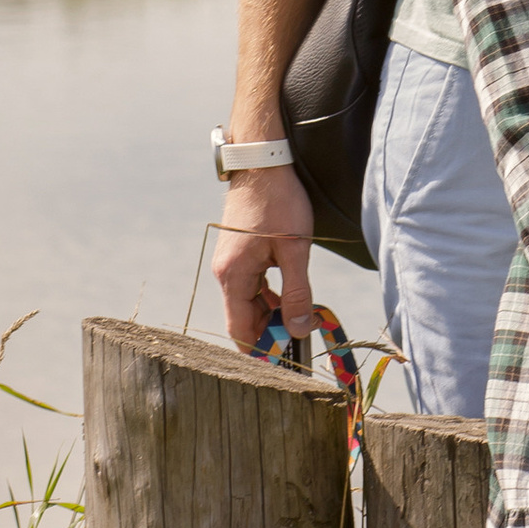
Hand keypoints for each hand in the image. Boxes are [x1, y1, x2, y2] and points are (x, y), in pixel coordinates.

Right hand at [213, 158, 315, 353]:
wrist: (264, 163)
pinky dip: (271, 297)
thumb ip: (296, 292)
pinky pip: (254, 286)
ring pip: (250, 302)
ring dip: (273, 314)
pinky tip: (292, 298)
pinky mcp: (241, 253)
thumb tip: (297, 330)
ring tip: (302, 322)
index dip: (259, 350)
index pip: (240, 329)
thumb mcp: (294, 249)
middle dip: (270, 333)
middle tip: (301, 343)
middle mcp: (226, 273)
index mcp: (233, 276)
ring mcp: (232, 263)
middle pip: (245, 318)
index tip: (282, 363)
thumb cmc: (279, 202)